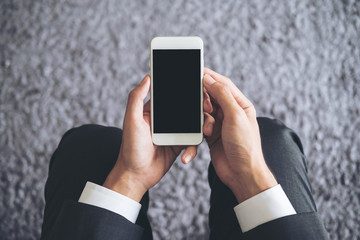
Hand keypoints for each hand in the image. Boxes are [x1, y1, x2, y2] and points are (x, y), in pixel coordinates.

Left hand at [103, 74, 212, 201]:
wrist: (136, 176)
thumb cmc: (130, 148)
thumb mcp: (131, 120)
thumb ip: (137, 98)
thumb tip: (148, 78)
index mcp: (153, 110)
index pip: (171, 95)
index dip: (185, 89)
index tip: (198, 86)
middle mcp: (165, 120)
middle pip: (187, 108)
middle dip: (199, 106)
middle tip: (208, 107)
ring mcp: (173, 133)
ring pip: (193, 124)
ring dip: (202, 126)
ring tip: (206, 130)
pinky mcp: (179, 146)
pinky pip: (192, 142)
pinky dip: (192, 149)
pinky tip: (186, 155)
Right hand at [203, 68, 276, 202]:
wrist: (242, 174)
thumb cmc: (245, 146)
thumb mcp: (235, 116)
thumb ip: (222, 95)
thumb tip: (209, 79)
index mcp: (241, 105)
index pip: (224, 85)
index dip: (211, 77)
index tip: (197, 71)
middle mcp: (231, 113)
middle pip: (212, 97)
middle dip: (204, 101)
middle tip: (201, 106)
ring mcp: (221, 124)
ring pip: (204, 112)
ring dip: (203, 120)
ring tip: (209, 130)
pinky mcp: (212, 136)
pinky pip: (200, 127)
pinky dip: (199, 131)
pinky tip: (204, 136)